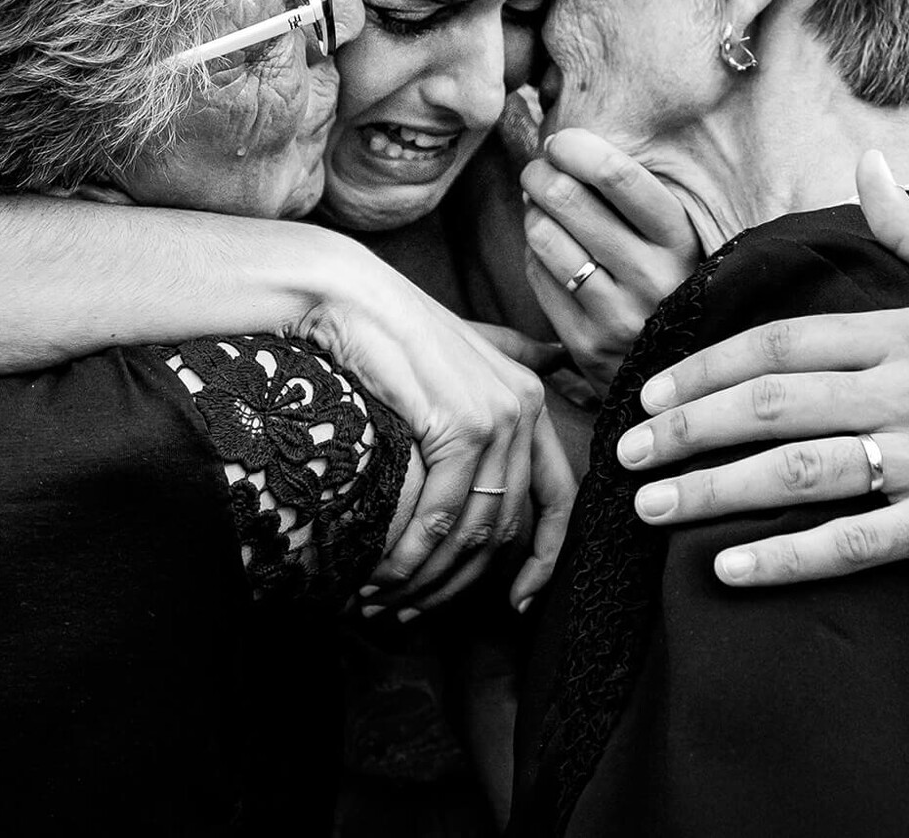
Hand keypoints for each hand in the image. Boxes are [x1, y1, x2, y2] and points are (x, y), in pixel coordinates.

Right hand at [304, 254, 550, 611]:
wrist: (350, 299)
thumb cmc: (397, 325)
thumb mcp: (468, 343)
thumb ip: (515, 352)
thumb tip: (558, 357)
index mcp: (530, 398)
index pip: (559, 497)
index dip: (544, 557)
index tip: (520, 601)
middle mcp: (524, 409)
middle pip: (505, 524)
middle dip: (462, 579)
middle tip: (418, 609)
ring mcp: (497, 417)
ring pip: (473, 527)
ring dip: (430, 576)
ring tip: (390, 599)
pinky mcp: (460, 425)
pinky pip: (443, 512)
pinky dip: (413, 552)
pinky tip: (384, 573)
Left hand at [520, 129, 700, 388]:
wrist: (677, 369)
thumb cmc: (668, 283)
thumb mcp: (674, 239)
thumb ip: (635, 196)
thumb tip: (565, 145)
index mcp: (680, 241)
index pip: (619, 176)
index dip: (577, 148)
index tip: (560, 142)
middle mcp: (652, 278)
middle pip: (568, 199)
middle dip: (540, 174)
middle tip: (537, 172)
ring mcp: (617, 315)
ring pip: (544, 236)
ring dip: (532, 213)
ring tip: (541, 210)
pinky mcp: (585, 344)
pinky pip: (537, 275)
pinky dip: (534, 253)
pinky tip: (549, 251)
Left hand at [622, 150, 908, 586]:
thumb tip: (866, 161)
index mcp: (905, 336)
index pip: (782, 346)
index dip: (708, 366)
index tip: (654, 386)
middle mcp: (905, 395)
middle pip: (769, 407)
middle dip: (686, 427)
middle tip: (627, 447)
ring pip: (796, 475)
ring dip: (712, 490)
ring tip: (650, 505)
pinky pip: (853, 544)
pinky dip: (786, 558)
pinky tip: (727, 567)